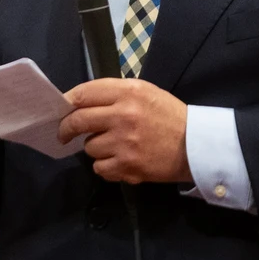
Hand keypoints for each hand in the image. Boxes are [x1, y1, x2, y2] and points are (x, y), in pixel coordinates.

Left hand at [59, 79, 190, 183]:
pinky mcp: (127, 166)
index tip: (63, 109)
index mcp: (129, 92)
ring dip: (96, 147)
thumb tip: (79, 102)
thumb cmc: (168, 116)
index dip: (68, 102)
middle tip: (65, 133)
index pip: (84, 93)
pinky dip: (106, 166)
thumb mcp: (145, 92)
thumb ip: (114, 94)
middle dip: (67, 128)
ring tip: (114, 145)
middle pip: (78, 120)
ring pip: (89, 147)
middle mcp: (123, 115)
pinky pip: (99, 167)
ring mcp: (124, 142)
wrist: (195, 145)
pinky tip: (120, 160)